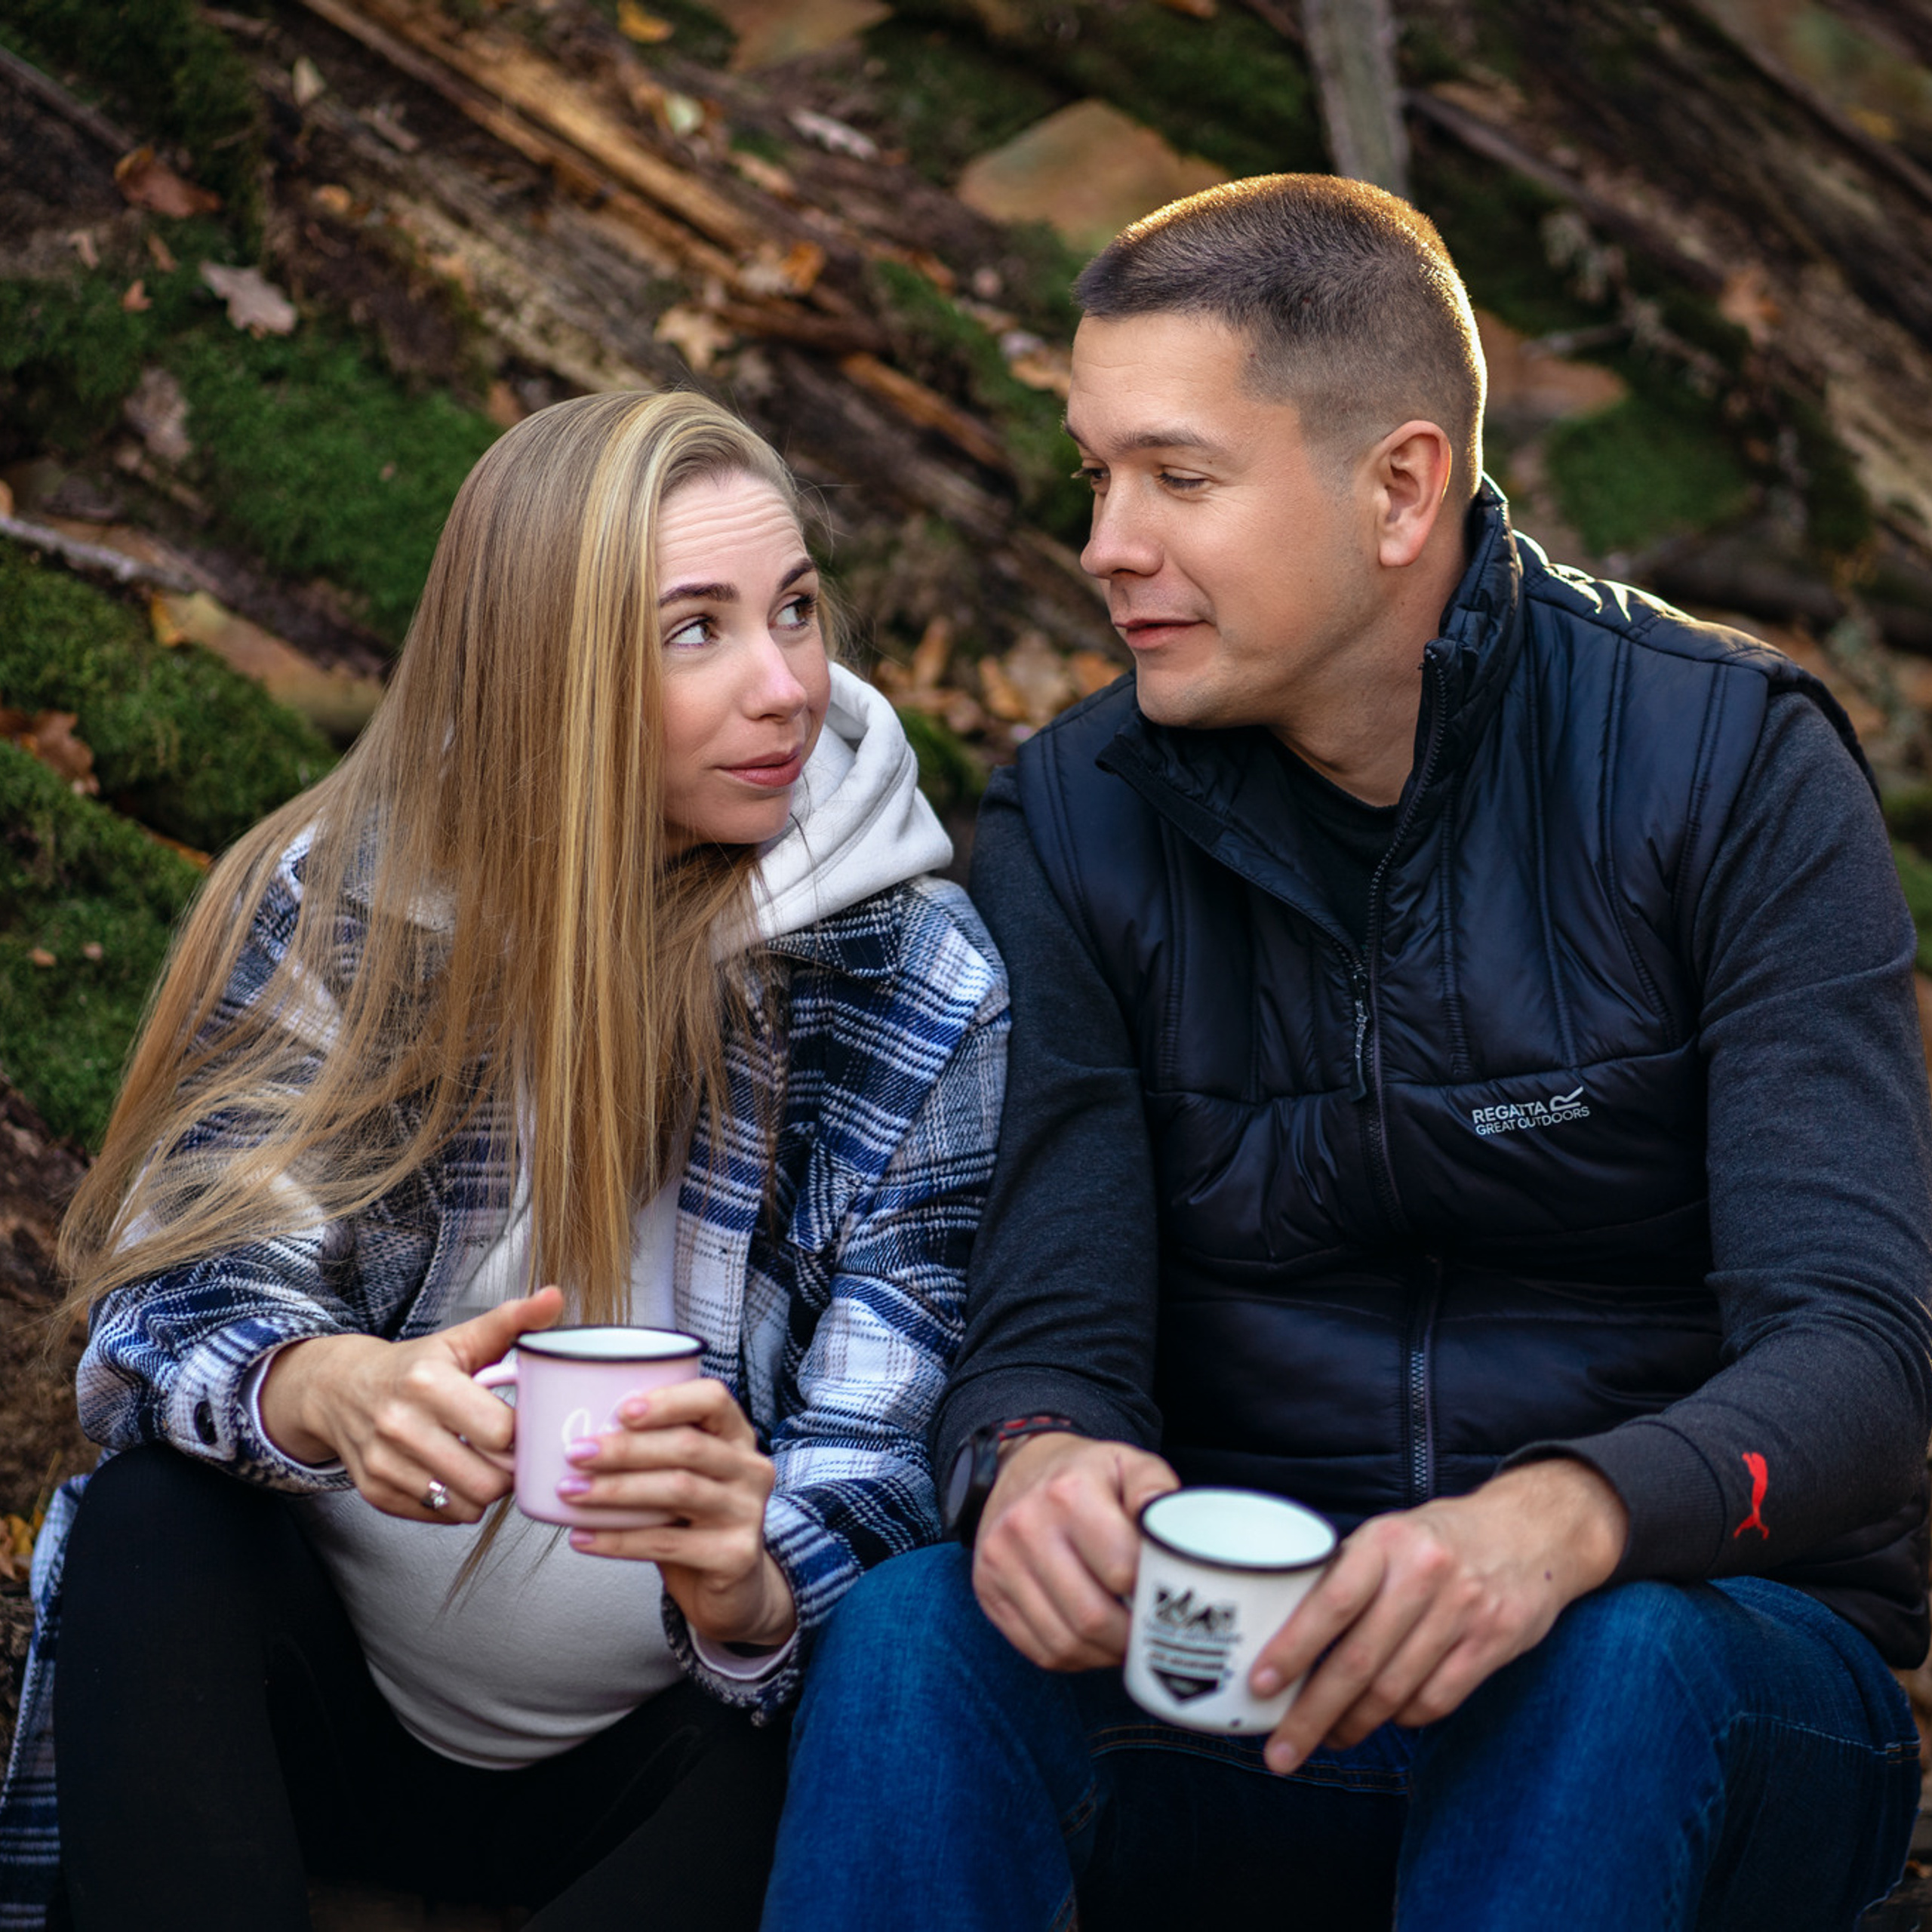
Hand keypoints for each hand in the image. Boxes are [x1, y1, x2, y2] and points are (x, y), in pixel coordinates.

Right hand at [258, 1287, 564, 1522]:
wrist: (341, 1388)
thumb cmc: (414, 1365)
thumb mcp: (462, 1338)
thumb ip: (513, 1321)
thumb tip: (554, 1298)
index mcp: (428, 1383)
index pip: (501, 1432)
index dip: (523, 1433)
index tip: (525, 1423)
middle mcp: (400, 1426)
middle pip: (488, 1479)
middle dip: (510, 1470)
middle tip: (511, 1452)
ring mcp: (384, 1463)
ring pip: (466, 1505)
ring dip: (486, 1490)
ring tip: (486, 1463)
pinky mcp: (375, 1492)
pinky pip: (439, 1516)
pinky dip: (456, 1502)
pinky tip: (456, 1475)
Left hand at [560, 1378, 795, 1651]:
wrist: (733, 1588)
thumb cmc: (694, 1523)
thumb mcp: (685, 1476)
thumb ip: (654, 1453)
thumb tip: (581, 1436)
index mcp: (738, 1438)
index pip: (712, 1399)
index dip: (668, 1401)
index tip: (621, 1411)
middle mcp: (750, 1469)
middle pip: (688, 1446)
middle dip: (625, 1448)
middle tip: (576, 1453)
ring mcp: (747, 1513)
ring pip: (677, 1489)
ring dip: (616, 1489)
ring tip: (572, 1491)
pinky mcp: (735, 1555)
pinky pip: (666, 1543)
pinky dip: (617, 1540)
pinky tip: (584, 1537)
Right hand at [972, 1432, 1179, 1670]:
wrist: (1021, 1469)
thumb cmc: (1085, 1476)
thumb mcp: (1128, 1464)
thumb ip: (1157, 1491)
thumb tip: (1172, 1535)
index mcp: (1069, 1492)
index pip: (1121, 1570)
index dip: (1154, 1593)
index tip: (1171, 1599)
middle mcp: (1026, 1525)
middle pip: (1092, 1616)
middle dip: (1133, 1637)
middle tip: (1154, 1634)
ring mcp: (1000, 1561)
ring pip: (1065, 1643)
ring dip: (1105, 1655)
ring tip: (1126, 1641)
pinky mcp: (987, 1590)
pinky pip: (1040, 1650)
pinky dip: (1076, 1658)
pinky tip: (1094, 1642)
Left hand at [1251, 1459, 1627, 1772]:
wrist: (1530, 1531)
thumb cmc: (1436, 1539)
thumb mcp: (1388, 1536)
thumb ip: (1345, 1575)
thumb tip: (1279, 1632)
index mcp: (1387, 1541)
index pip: (1332, 1602)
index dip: (1293, 1649)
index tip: (1261, 1685)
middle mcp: (1425, 1575)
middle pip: (1358, 1662)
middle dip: (1312, 1714)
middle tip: (1280, 1750)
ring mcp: (1464, 1612)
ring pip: (1393, 1690)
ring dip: (1352, 1725)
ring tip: (1326, 1738)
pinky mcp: (1492, 1644)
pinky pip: (1434, 1701)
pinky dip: (1401, 1719)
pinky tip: (1382, 1719)